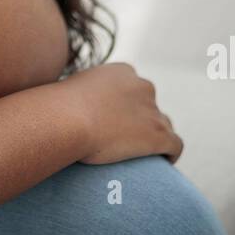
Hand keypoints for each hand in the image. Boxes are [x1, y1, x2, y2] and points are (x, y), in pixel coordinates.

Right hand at [62, 62, 184, 164]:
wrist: (68, 118)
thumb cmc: (59, 107)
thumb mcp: (69, 89)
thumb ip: (78, 92)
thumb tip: (68, 103)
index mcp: (123, 72)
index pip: (134, 88)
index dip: (128, 105)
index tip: (118, 119)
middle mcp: (142, 86)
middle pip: (150, 104)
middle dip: (142, 119)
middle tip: (125, 138)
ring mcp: (152, 110)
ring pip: (163, 124)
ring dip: (155, 135)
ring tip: (144, 153)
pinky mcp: (159, 134)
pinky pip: (175, 144)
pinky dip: (171, 153)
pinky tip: (164, 162)